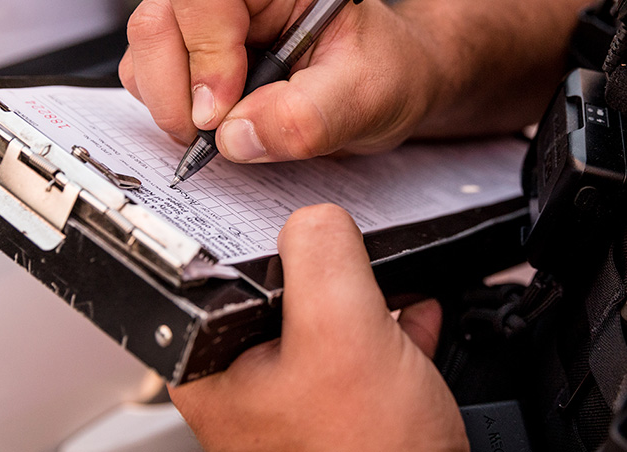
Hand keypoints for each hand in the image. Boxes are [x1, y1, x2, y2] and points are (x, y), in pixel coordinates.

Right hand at [119, 0, 440, 162]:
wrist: (392, 83)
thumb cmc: (387, 69)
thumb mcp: (367, 96)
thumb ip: (307, 116)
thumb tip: (236, 136)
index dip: (203, 52)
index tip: (222, 111)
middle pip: (156, 20)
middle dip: (176, 90)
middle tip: (217, 134)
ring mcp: (208, 18)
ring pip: (146, 52)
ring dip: (172, 105)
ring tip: (227, 130)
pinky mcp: (196, 52)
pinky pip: (152, 79)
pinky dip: (173, 114)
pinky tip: (220, 126)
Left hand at [168, 204, 467, 451]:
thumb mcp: (341, 333)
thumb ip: (320, 256)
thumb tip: (316, 217)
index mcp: (213, 366)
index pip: (221, 267)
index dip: (266, 232)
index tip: (305, 218)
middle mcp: (245, 383)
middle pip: (279, 287)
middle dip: (327, 263)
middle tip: (356, 248)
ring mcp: (296, 397)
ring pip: (324, 316)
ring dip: (364, 291)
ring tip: (390, 274)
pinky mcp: (341, 409)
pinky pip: (361, 347)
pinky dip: (389, 325)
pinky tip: (414, 311)